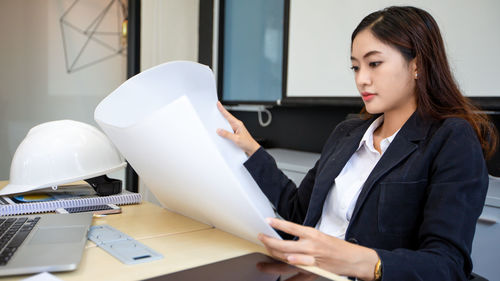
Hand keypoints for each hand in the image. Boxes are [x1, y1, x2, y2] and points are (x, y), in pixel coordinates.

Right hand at [216, 101, 260, 155]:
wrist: (251, 148)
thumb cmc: (247, 143)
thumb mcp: (236, 139)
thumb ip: (227, 134)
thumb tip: (219, 130)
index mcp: (238, 124)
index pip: (228, 115)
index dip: (222, 109)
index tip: (218, 104)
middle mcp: (237, 125)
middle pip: (226, 119)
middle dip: (220, 115)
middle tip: (214, 111)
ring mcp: (235, 129)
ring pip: (226, 125)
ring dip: (221, 125)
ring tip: (216, 123)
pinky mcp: (234, 133)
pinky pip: (227, 130)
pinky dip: (224, 130)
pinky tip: (221, 133)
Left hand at [258, 218, 378, 280]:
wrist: (353, 259)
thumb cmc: (336, 247)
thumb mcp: (320, 236)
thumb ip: (304, 238)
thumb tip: (287, 237)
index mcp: (313, 234)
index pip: (292, 228)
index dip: (278, 224)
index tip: (267, 221)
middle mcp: (311, 246)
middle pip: (285, 246)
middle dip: (270, 243)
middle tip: (261, 239)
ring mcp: (311, 259)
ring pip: (287, 260)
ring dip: (273, 261)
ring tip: (262, 261)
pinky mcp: (314, 270)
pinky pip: (297, 274)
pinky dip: (287, 276)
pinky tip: (277, 276)